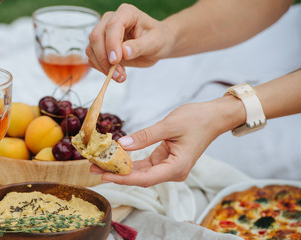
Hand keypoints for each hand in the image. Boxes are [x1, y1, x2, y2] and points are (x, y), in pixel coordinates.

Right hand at [86, 4, 174, 81]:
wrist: (156, 45)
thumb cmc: (157, 39)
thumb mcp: (154, 43)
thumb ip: (139, 46)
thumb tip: (124, 52)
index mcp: (126, 13)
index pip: (112, 26)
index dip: (111, 44)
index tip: (115, 60)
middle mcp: (111, 20)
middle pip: (96, 37)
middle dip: (105, 59)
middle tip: (119, 74)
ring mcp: (103, 33)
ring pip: (91, 49)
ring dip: (102, 66)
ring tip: (120, 76)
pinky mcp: (100, 47)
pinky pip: (93, 58)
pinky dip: (101, 68)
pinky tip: (115, 74)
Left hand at [90, 97, 244, 186]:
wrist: (214, 116)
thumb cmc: (197, 120)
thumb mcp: (169, 125)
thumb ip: (145, 136)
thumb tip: (122, 145)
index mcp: (176, 167)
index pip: (144, 178)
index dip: (122, 178)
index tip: (103, 174)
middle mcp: (172, 171)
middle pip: (140, 177)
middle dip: (116, 173)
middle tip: (93, 167)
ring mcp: (169, 166)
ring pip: (141, 172)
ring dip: (121, 168)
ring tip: (99, 163)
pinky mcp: (166, 159)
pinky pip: (146, 164)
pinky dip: (131, 161)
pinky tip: (116, 157)